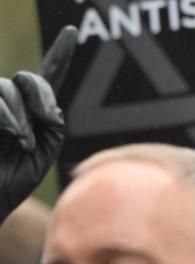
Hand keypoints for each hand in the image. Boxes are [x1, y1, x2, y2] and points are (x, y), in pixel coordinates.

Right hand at [0, 25, 76, 223]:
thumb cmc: (10, 181)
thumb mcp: (43, 154)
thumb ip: (53, 126)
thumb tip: (50, 104)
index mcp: (31, 112)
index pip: (46, 78)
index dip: (59, 55)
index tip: (70, 32)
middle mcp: (8, 102)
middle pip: (27, 79)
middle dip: (38, 99)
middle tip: (37, 129)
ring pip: (7, 87)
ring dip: (19, 118)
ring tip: (19, 144)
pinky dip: (6, 118)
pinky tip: (10, 138)